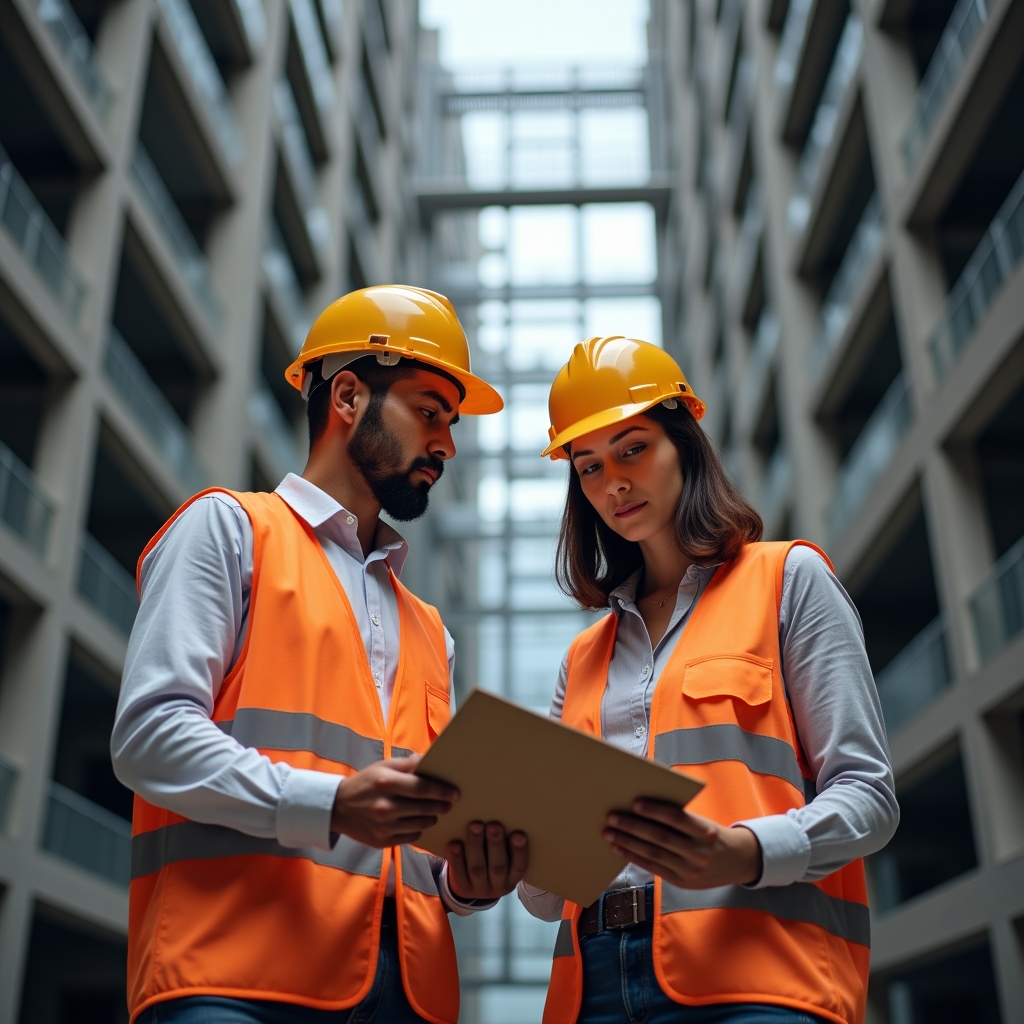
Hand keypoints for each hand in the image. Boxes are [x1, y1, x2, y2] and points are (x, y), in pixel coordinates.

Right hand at [331, 755, 457, 847]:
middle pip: (425, 808)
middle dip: (441, 806)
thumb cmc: (365, 783)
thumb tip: (428, 759)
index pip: (422, 787)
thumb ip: (407, 764)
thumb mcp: (383, 766)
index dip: (442, 791)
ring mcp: (384, 827)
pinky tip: (418, 822)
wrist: (338, 808)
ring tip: (434, 812)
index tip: (455, 793)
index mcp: (386, 783)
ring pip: (421, 824)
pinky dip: (418, 829)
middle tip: (449, 804)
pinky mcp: (382, 842)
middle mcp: (385, 806)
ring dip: (431, 818)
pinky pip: (411, 837)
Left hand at [446, 822, 528, 899]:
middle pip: (498, 866)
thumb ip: (505, 843)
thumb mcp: (504, 858)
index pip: (519, 866)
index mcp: (512, 877)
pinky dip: (457, 858)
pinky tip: (454, 843)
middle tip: (494, 825)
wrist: (472, 886)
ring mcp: (479, 888)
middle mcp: (498, 885)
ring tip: (475, 826)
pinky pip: (459, 873)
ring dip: (476, 846)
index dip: (519, 852)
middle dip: (496, 845)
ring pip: (477, 868)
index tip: (519, 834)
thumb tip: (502, 812)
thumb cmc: (492, 862)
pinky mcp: (462, 887)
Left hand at [603, 800, 761, 888]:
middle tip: (611, 817)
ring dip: (628, 843)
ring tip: (610, 834)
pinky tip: (620, 849)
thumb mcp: (704, 823)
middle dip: (633, 827)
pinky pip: (654, 868)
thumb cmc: (714, 835)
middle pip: (660, 837)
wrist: (739, 862)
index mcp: (705, 831)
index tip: (634, 803)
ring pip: (653, 854)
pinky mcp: (682, 882)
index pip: (676, 818)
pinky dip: (635, 857)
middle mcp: (699, 852)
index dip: (655, 810)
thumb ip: (680, 818)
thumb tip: (643, 808)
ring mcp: (690, 870)